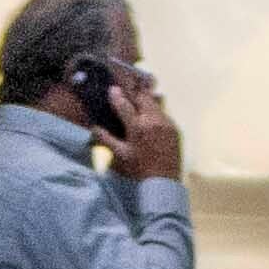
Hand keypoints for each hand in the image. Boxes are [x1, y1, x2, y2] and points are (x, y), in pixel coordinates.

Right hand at [101, 67, 185, 183]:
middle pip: (143, 99)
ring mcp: (166, 123)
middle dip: (134, 93)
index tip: (112, 89)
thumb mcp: (120, 156)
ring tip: (140, 98)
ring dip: (146, 101)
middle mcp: (153, 121)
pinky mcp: (174, 128)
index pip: (125, 106)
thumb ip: (106, 140)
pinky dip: (155, 113)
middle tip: (128, 87)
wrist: (163, 181)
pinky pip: (164, 114)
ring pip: (155, 104)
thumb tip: (93, 128)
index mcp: (138, 127)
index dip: (117, 96)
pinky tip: (151, 119)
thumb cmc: (139, 170)